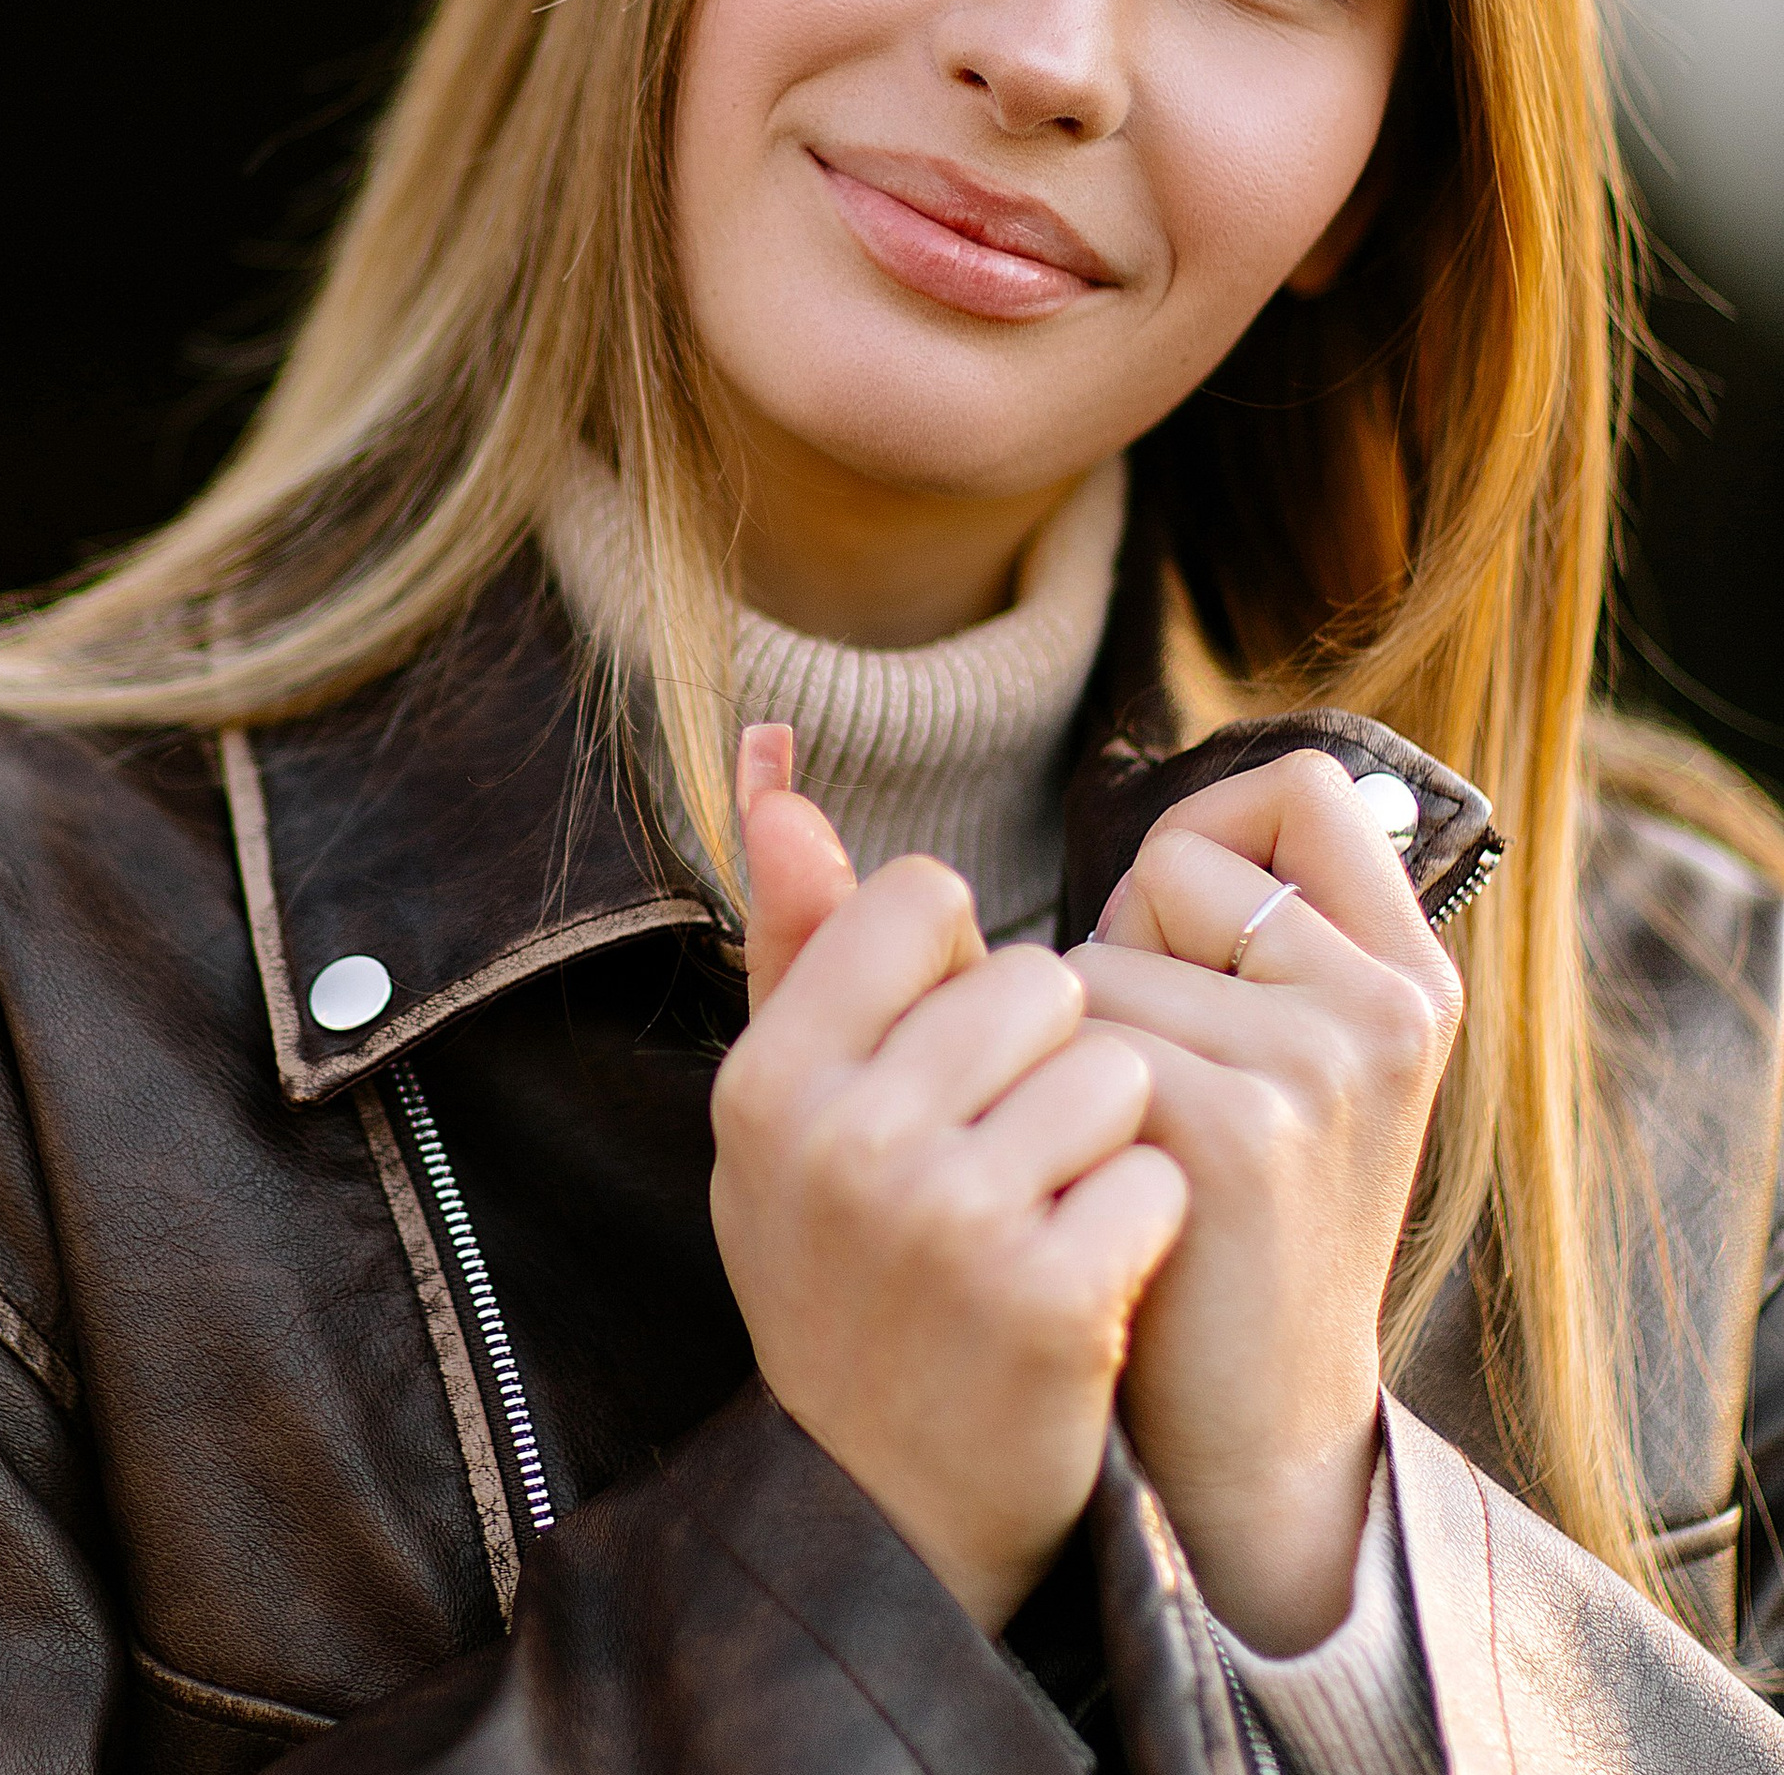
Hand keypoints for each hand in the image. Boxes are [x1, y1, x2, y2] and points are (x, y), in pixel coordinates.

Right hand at [710, 724, 1187, 1635]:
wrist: (889, 1504)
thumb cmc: (840, 1268)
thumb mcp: (782, 1114)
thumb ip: (795, 940)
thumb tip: (778, 767)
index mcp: (769, 1078)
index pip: (922, 901)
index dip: (958, 967)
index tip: (944, 1054)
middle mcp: (845, 1138)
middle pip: (1034, 977)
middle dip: (1042, 1051)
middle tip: (1000, 1151)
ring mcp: (948, 1219)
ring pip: (1112, 1066)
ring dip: (1102, 1134)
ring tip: (1044, 1209)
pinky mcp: (1052, 1297)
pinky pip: (1153, 1172)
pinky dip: (1141, 1220)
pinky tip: (1088, 1275)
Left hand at [1065, 750, 1463, 1652]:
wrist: (1238, 1435)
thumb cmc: (1197, 1208)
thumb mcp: (1222, 1035)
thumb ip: (1164, 901)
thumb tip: (788, 754)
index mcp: (1402, 974)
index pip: (1299, 791)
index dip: (1204, 842)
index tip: (1186, 944)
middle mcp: (1387, 1007)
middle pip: (1170, 866)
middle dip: (1119, 967)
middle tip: (1163, 1103)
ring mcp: (1319, 1067)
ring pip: (1090, 966)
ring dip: (1063, 1054)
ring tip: (1130, 1165)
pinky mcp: (1236, 1132)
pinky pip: (1066, 1047)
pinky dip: (1048, 1116)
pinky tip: (1107, 1205)